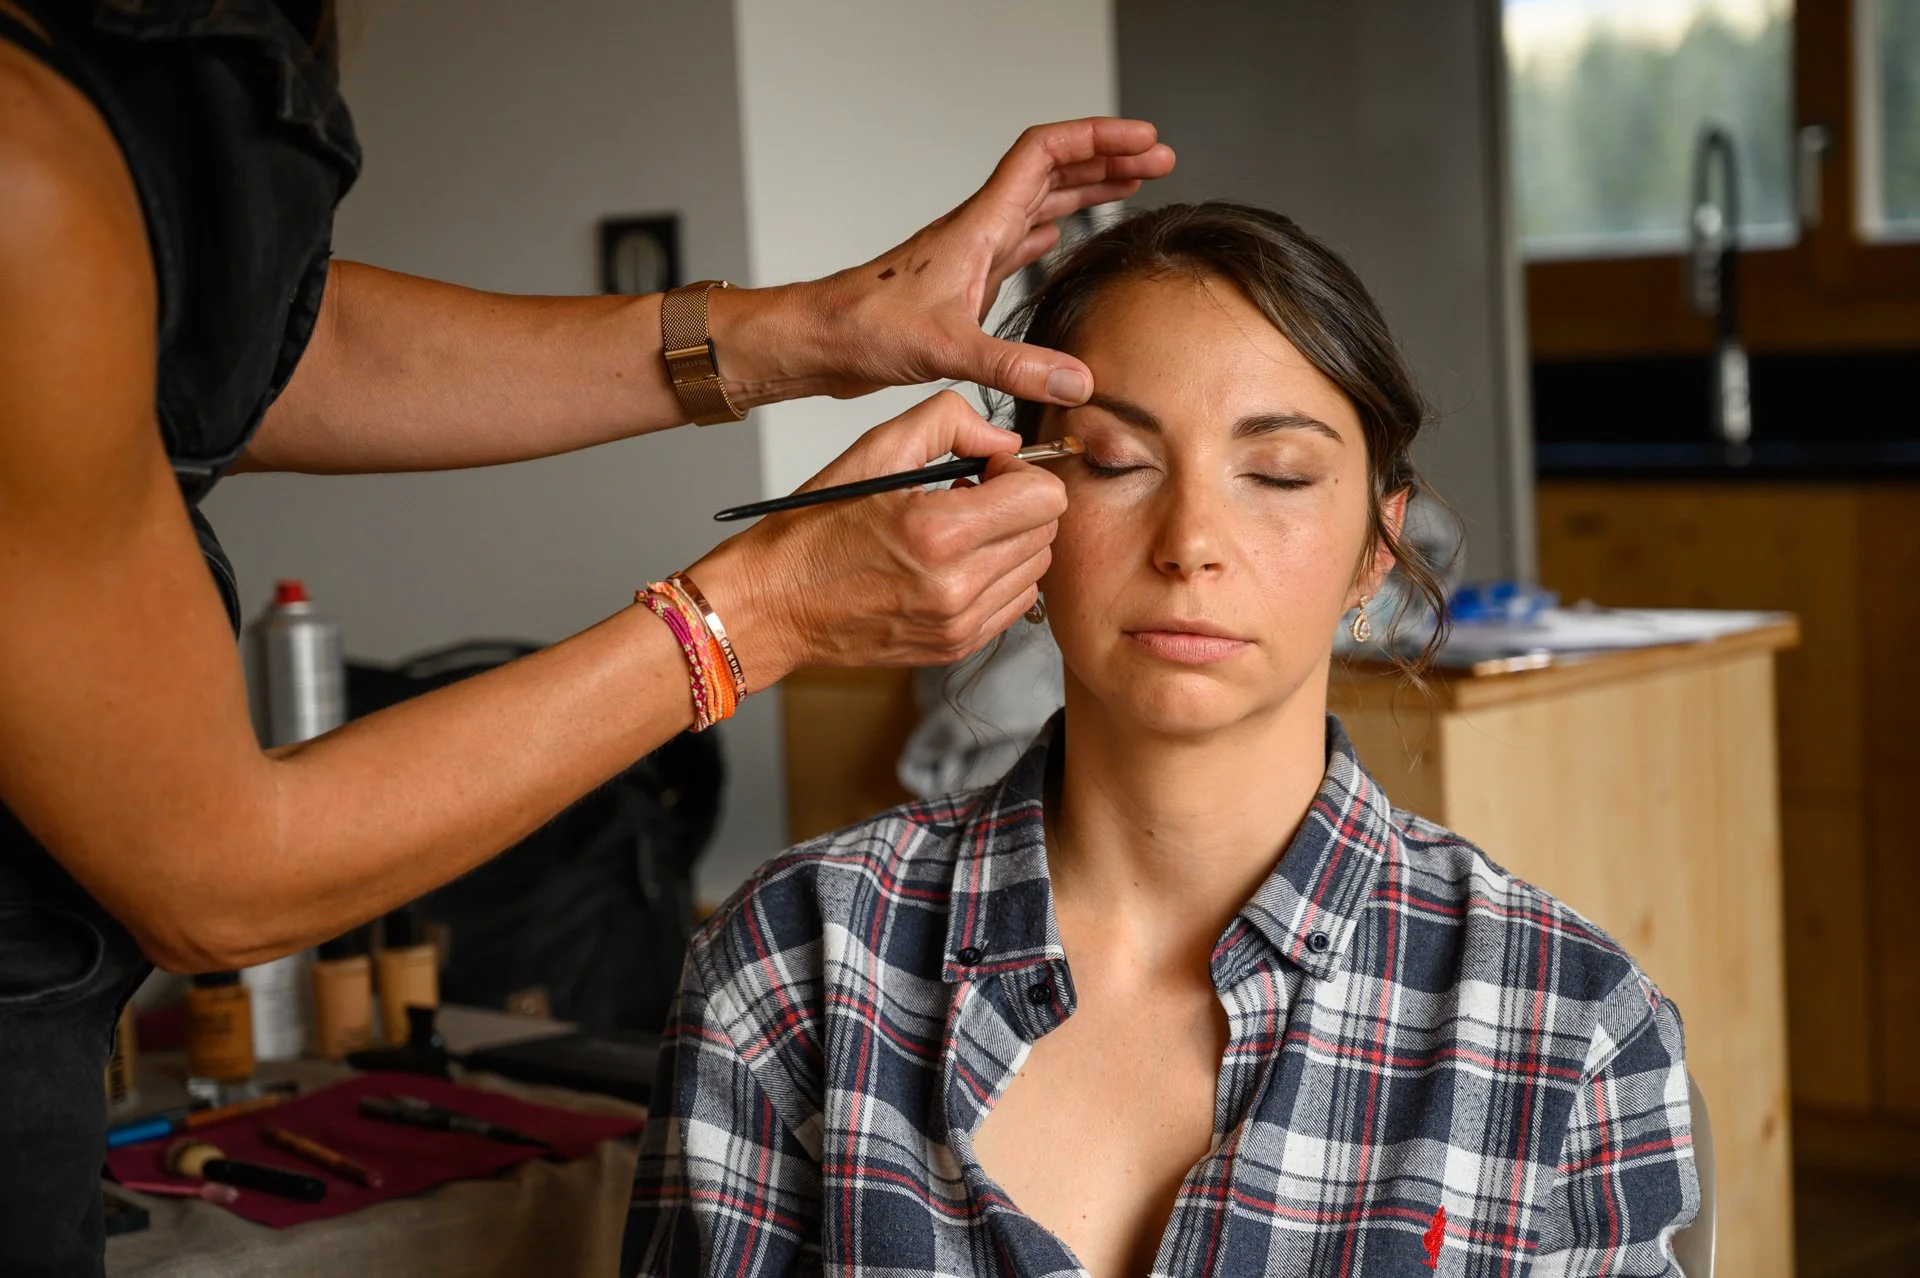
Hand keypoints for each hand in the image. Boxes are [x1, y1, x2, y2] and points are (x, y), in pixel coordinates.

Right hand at [689, 391, 1064, 687]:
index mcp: (938, 532)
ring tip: (958, 532)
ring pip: (1036, 569)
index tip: (987, 469)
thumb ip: (949, 422)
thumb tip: (1006, 440)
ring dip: (1009, 541)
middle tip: (970, 496)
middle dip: (1018, 505)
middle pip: (1046, 533)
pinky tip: (954, 563)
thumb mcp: (874, 451)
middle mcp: (956, 586)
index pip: (1045, 498)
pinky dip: (997, 576)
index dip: (1021, 472)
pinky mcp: (955, 647)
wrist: (773, 605)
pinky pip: (1015, 604)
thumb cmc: (813, 529)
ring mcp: (959, 625)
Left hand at [716, 119, 1173, 409]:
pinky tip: (1056, 240)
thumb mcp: (947, 348)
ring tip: (1128, 187)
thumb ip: (1015, 366)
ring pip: (1038, 204)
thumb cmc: (863, 329)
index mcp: (978, 225)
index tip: (1145, 143)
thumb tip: (1078, 381)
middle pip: (1054, 173)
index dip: (1099, 141)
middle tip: (1157, 160)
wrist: (819, 341)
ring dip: (1084, 191)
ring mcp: (970, 255)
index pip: (1047, 155)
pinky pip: (1015, 244)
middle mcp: (977, 231)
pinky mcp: (961, 286)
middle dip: (1107, 160)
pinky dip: (1046, 234)